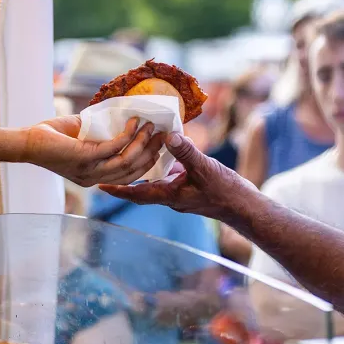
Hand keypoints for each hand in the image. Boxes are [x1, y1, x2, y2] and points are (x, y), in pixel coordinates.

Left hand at [24, 115, 164, 186]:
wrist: (27, 142)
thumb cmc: (51, 137)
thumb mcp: (82, 136)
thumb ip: (101, 131)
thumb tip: (122, 115)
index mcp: (95, 177)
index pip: (129, 176)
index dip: (147, 161)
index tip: (159, 145)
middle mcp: (95, 178)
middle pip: (133, 170)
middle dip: (151, 152)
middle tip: (162, 134)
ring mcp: (90, 171)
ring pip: (127, 161)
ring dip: (142, 142)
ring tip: (150, 125)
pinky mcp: (84, 158)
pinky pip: (114, 147)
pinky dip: (127, 134)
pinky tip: (133, 122)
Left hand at [98, 132, 255, 218]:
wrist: (243, 206)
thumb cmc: (225, 191)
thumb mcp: (205, 168)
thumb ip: (186, 152)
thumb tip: (167, 136)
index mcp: (170, 195)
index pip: (137, 194)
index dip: (118, 190)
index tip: (99, 186)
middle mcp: (171, 197)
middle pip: (140, 191)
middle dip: (123, 182)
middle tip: (106, 173)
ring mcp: (179, 195)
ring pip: (154, 184)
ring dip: (141, 174)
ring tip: (127, 160)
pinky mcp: (188, 190)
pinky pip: (168, 179)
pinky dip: (160, 169)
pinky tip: (160, 156)